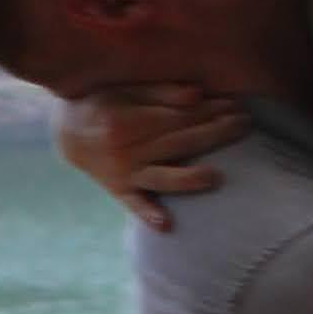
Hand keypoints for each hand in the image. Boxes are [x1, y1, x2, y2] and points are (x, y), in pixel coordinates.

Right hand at [55, 81, 246, 229]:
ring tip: (215, 177)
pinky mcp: (119, 191)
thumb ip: (160, 91)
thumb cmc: (103, 102)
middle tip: (245, 124)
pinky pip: (134, 205)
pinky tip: (165, 225)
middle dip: (215, 133)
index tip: (235, 103)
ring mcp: (123, 173)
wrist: (67, 132)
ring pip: (162, 177)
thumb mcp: (125, 88)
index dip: (209, 109)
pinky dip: (148, 215)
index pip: (178, 115)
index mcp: (128, 120)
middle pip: (179, 142)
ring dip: (188, 178)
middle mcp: (126, 149)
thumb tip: (197, 95)